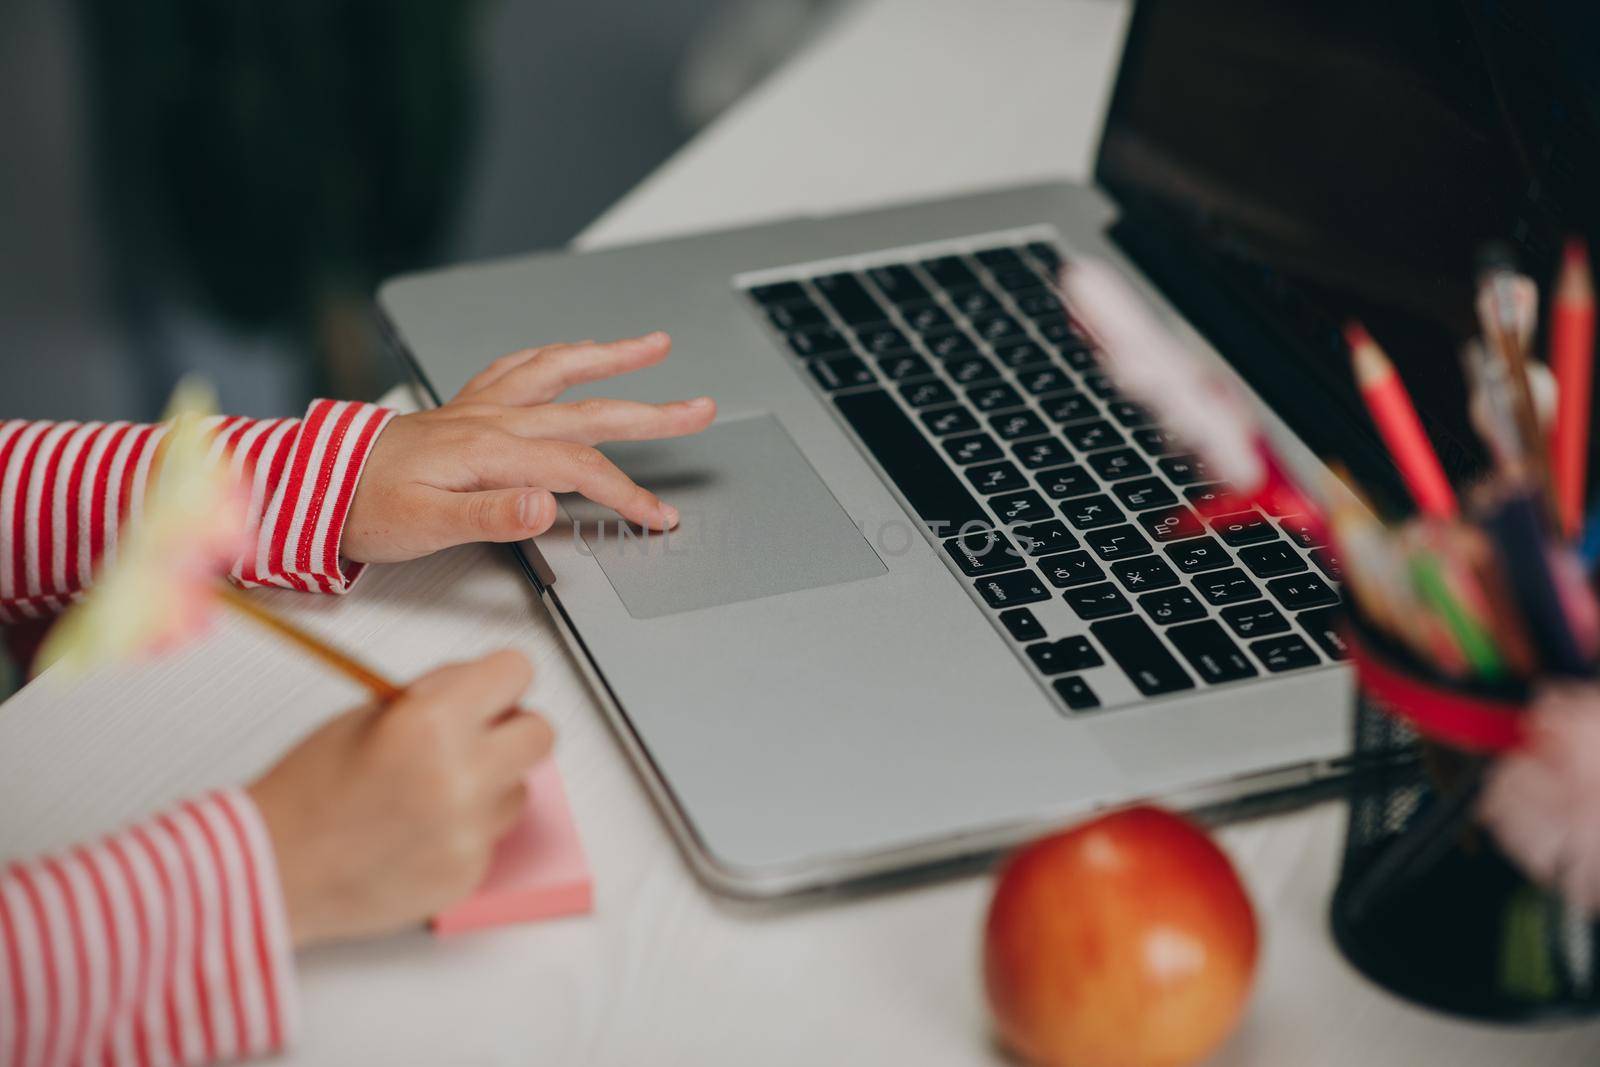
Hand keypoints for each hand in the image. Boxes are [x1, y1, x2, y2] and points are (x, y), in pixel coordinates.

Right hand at [247, 650, 552, 947]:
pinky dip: (467, 830)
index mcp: (434, 723)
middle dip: (512, 729)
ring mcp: (470, 830)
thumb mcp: (369, 714)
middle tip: (478, 737)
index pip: (518, 672)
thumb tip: (484, 686)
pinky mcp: (470, 873)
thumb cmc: (309, 790)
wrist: (274, 867)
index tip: (490, 689)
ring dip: (491, 784)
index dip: (499, 679)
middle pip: (540, 733)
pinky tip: (420, 831)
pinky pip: (493, 836)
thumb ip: (437, 695)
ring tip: (431, 793)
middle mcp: (463, 776)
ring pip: (520, 790)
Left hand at [343, 331, 715, 563]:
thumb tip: (547, 506)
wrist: (317, 485)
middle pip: (589, 413)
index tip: (657, 516)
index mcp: (490, 451)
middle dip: (652, 413)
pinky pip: (520, 368)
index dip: (626, 494)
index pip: (579, 469)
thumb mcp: (427, 527)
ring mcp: (481, 408)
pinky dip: (555, 356)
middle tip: (699, 409)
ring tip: (652, 345)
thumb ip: (492, 516)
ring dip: (610, 358)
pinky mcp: (466, 407)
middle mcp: (492, 420)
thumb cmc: (367, 508)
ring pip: (560, 373)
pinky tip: (572, 353)